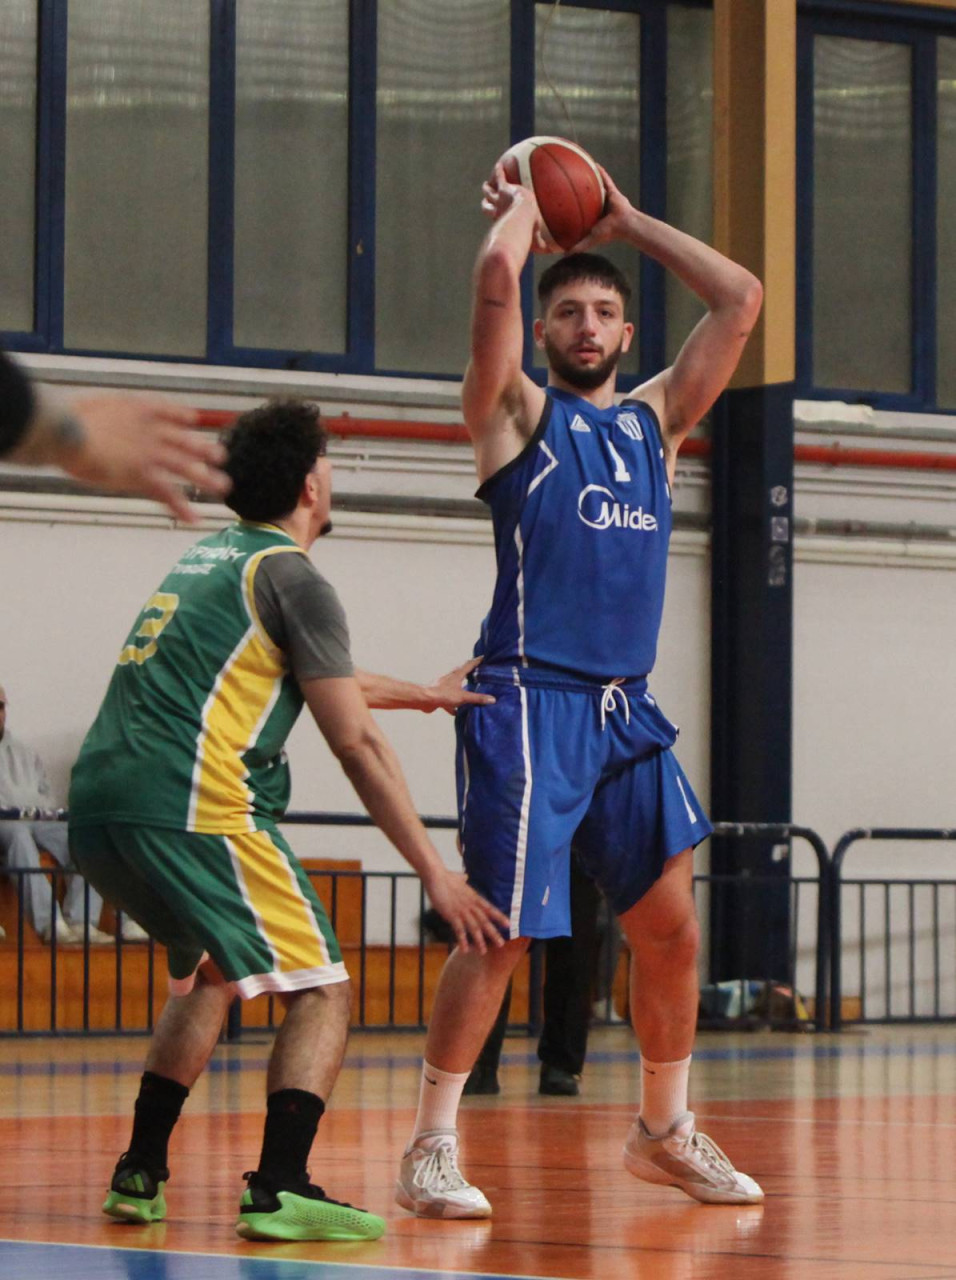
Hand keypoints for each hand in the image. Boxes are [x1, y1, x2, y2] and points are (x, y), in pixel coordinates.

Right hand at [59, 394, 229, 522]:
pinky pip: (166, 493)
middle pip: (182, 439)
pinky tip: (193, 517)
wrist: (65, 431)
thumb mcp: (84, 408)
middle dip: (202, 448)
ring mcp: (148, 452)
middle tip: (220, 455)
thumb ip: (93, 416)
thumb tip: (82, 419)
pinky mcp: (142, 474)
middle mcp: (148, 430)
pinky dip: (180, 507)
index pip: (164, 411)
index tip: (193, 419)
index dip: (180, 416)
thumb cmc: (63, 421)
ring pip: (184, 465)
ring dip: (204, 477)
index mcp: (134, 410)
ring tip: (223, 486)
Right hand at [424, 867, 508, 953]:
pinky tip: (465, 949)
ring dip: (479, 940)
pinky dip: (462, 940)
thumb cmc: (445, 876)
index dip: (499, 917)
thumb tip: (464, 876)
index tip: (508, 924)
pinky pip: (459, 930)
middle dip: (493, 933)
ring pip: (474, 927)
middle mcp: (471, 905)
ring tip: (483, 951)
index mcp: (474, 897)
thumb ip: (462, 879)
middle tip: (501, 944)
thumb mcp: (457, 878)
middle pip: (485, 921)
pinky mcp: (452, 914)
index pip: (490, 909)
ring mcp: (462, 910)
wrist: (436, 876)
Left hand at [425, 657, 495, 714]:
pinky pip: (449, 698)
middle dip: (471, 672)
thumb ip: (477, 698)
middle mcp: (451, 677)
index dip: (478, 661)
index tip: (484, 657)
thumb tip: (492, 699)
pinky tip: (457, 710)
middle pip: (463, 672)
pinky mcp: (440, 694)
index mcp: (458, 674)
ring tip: (470, 689)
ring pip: (456, 684)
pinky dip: (454, 704)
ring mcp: (445, 685)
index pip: (470, 664)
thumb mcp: (463, 697)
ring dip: (463, 686)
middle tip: (479, 672)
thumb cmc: (443, 694)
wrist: (424, 699)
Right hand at [481, 163, 558, 254]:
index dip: (495, 217)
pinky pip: (500, 178)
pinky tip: (499, 165)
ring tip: (486, 184)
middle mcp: (497, 211)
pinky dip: (499, 172)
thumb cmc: (527, 232)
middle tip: (485, 200)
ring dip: (487, 189)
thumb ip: (540, 243)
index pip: (496, 219)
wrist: (523, 217)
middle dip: (486, 203)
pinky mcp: (504, 189)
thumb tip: (549, 250)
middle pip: (487, 207)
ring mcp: (499, 199)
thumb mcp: (534, 240)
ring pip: (489, 192)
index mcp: (502, 222)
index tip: (495, 217)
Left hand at [568, 164, 634, 250]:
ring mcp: (606, 198)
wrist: (624, 225)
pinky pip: (606, 179)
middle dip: (579, 189)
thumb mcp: (590, 239)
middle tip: (567, 180)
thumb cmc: (609, 233)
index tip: (561, 199)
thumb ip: (578, 246)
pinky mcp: (612, 192)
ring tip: (579, 168)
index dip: (573, 203)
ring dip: (589, 177)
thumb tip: (564, 256)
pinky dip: (600, 172)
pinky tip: (594, 164)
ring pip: (595, 186)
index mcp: (593, 216)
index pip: (581, 208)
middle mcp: (599, 205)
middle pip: (587, 195)